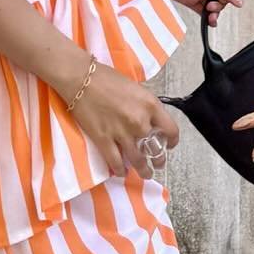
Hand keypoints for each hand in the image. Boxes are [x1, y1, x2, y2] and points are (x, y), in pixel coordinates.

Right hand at [67, 61, 181, 178]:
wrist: (81, 79)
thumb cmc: (107, 78)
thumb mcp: (136, 89)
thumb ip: (145, 106)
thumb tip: (148, 119)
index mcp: (150, 105)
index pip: (170, 129)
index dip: (172, 140)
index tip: (169, 144)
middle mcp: (140, 121)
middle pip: (155, 149)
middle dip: (158, 159)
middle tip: (157, 163)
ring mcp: (122, 133)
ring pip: (138, 160)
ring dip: (143, 170)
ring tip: (145, 174)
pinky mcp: (104, 140)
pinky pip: (115, 162)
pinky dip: (120, 170)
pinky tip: (122, 172)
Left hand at [160, 0, 243, 30]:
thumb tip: (239, 1)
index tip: (226, 2)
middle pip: (223, 0)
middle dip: (220, 6)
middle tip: (212, 6)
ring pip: (214, 8)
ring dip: (214, 14)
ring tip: (210, 15)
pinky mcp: (193, 1)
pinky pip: (204, 13)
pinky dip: (207, 18)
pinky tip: (209, 21)